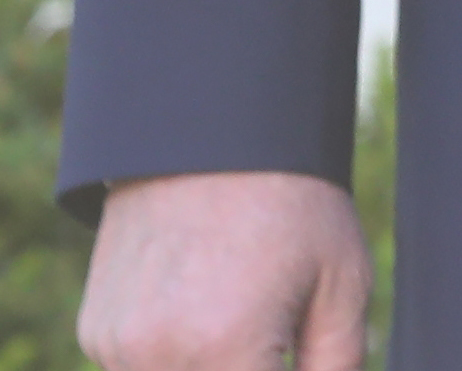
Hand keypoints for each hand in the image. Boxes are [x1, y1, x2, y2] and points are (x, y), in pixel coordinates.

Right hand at [81, 171, 371, 370]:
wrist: (213, 135)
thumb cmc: (293, 205)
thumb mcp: (343, 283)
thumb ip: (338, 364)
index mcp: (226, 351)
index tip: (289, 353)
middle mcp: (159, 357)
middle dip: (245, 365)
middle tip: (268, 329)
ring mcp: (118, 347)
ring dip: (208, 365)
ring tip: (239, 308)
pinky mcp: (96, 332)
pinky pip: (138, 369)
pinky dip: (171, 356)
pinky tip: (203, 302)